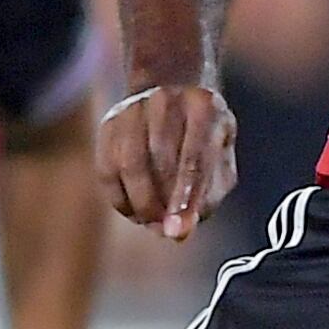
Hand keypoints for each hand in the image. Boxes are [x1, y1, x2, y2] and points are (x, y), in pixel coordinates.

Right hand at [100, 83, 236, 240]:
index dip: (185, 198)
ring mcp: (134, 108)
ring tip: (153, 222)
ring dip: (141, 204)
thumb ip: (207, 196)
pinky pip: (107, 170)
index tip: (179, 231)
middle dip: (162, 204)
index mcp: (205, 105)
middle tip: (168, 230)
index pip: (194, 157)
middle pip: (160, 160)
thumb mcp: (221, 160)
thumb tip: (180, 231)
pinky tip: (135, 211)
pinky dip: (120, 199)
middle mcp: (166, 99)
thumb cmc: (204, 138)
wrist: (175, 97)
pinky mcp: (110, 124)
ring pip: (130, 165)